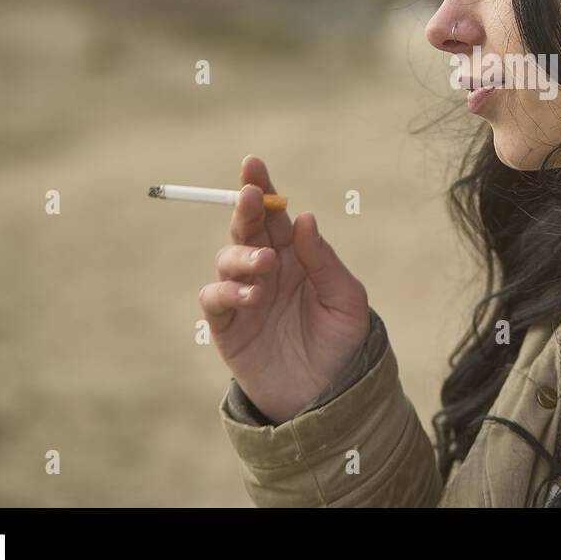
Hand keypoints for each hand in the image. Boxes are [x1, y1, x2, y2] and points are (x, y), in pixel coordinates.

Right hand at [199, 155, 370, 422]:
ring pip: (226, 258)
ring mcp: (243, 295)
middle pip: (245, 227)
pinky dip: (227, 291)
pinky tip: (251, 296)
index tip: (252, 164)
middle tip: (250, 197)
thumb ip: (325, 261)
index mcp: (295, 254)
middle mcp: (265, 268)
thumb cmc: (342, 342)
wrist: (329, 395)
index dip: (261, 188)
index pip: (272, 213)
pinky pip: (214, 298)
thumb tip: (305, 219)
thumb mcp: (346, 299)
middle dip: (243, 208)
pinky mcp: (228, 325)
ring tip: (266, 264)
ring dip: (243, 254)